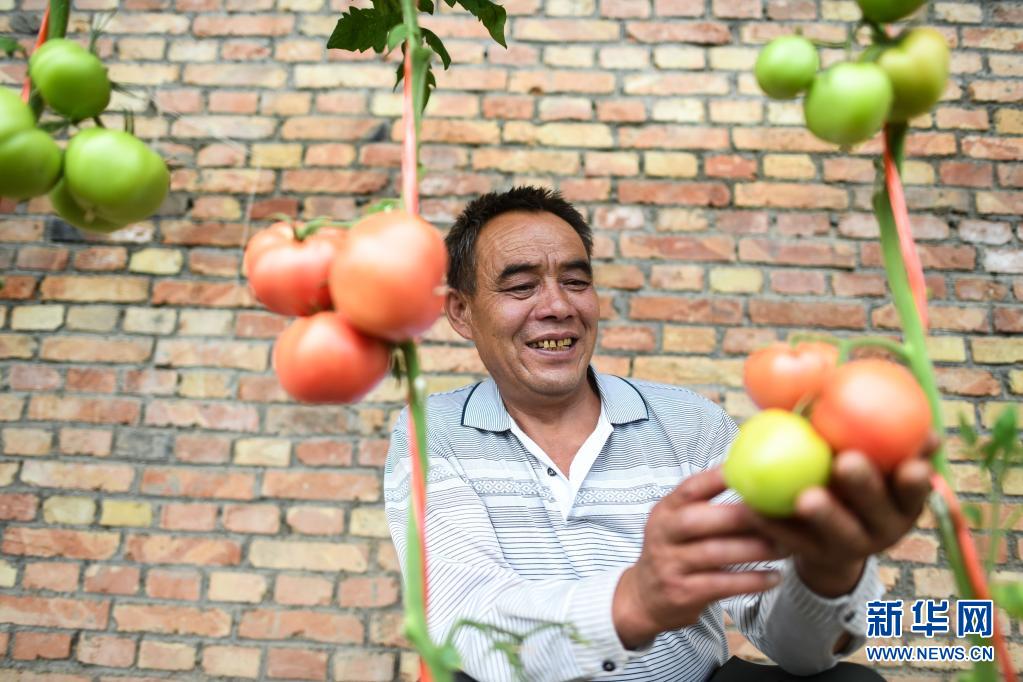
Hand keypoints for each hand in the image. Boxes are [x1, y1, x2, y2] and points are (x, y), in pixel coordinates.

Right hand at [613, 468, 785, 648]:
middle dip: (738, 517)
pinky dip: (751, 581)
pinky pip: (721, 584)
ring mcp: (670, 564)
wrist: (645, 598)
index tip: (748, 472)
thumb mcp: (677, 524)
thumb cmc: (674, 553)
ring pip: (714, 553)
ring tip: (784, 548)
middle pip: (697, 520)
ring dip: (753, 550)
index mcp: (665, 511)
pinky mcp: (682, 592)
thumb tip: (754, 482)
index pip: (688, 489)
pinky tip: (774, 577)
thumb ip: (706, 506)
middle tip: (775, 517)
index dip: (716, 479)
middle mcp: (663, 535)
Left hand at [750, 439, 935, 596]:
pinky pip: (794, 540)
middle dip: (866, 487)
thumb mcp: (871, 456)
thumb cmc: (853, 474)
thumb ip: (875, 430)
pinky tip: (755, 509)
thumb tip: (858, 376)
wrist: (834, 533)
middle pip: (878, 510)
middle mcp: (886, 528)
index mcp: (904, 501)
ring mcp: (852, 546)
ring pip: (839, 532)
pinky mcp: (817, 557)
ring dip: (824, 515)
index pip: (915, 489)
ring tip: (806, 498)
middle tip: (846, 462)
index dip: (915, 480)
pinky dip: (775, 524)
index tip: (910, 465)